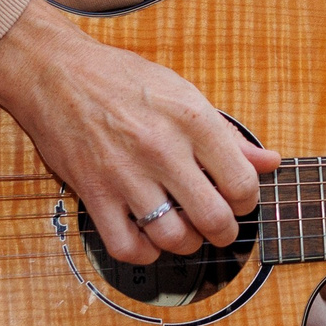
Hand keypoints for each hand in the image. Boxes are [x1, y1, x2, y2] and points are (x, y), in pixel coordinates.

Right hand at [0, 0, 276, 265]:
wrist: (55, 72)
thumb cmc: (122, 79)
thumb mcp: (185, 93)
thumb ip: (228, 134)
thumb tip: (269, 163)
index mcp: (193, 120)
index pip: (242, 183)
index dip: (247, 200)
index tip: (237, 198)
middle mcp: (162, 150)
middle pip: (214, 219)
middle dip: (224, 231)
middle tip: (218, 224)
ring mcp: (126, 175)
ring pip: (174, 238)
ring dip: (187, 243)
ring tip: (185, 230)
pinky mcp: (93, 193)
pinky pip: (127, 246)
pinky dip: (145, 253)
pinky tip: (149, 238)